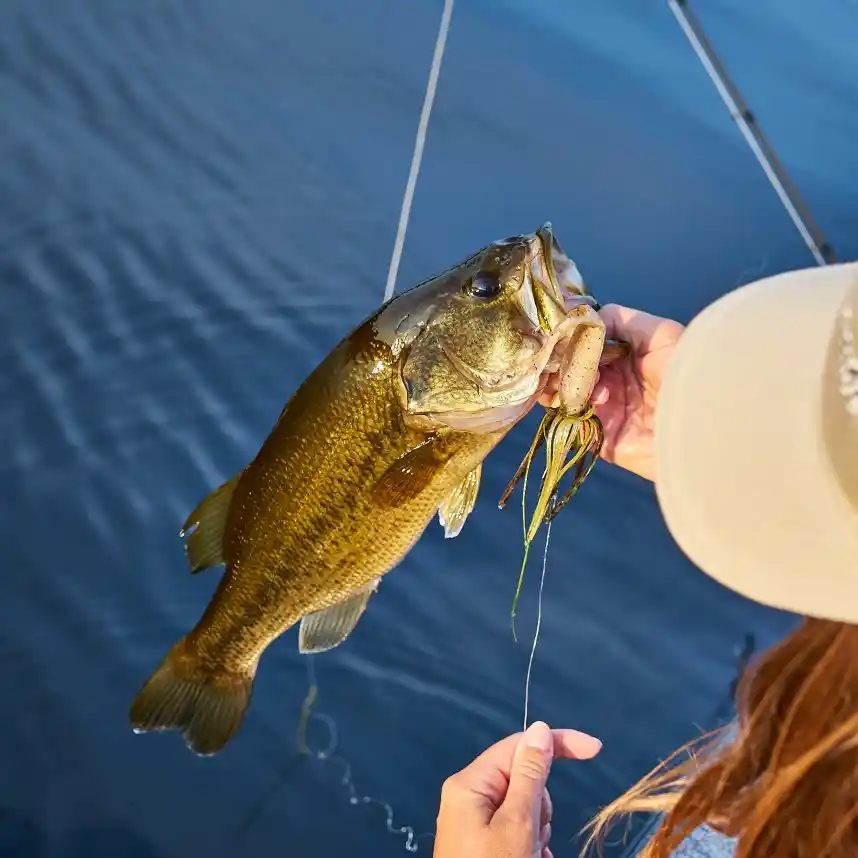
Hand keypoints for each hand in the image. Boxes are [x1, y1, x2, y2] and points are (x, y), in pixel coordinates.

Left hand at [434, 721, 601, 857]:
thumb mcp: (517, 824)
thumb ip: (530, 775)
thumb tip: (540, 730)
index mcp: (470, 784)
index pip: (519, 745)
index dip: (558, 743)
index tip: (595, 750)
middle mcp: (469, 797)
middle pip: (523, 779)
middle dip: (542, 806)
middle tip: (535, 838)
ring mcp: (475, 822)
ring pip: (526, 808)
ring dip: (539, 830)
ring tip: (530, 856)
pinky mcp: (484, 844)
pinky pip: (519, 830)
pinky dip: (532, 845)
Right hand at [541, 304, 684, 480]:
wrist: (701, 423)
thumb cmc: (683, 371)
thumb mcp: (659, 333)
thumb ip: (621, 320)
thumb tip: (585, 319)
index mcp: (629, 358)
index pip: (590, 346)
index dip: (571, 340)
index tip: (557, 334)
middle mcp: (615, 383)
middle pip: (575, 370)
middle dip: (563, 361)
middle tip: (557, 358)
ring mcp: (607, 412)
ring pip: (568, 394)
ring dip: (560, 382)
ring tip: (564, 376)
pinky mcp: (601, 437)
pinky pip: (571, 422)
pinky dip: (560, 408)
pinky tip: (562, 393)